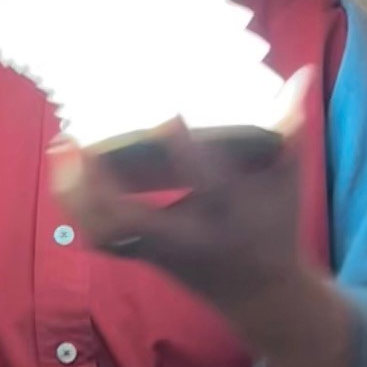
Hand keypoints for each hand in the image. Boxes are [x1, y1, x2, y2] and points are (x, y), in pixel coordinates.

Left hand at [50, 72, 352, 366]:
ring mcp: (159, 251)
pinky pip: (99, 237)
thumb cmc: (274, 226)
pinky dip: (78, 206)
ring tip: (61, 147)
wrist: (260, 295)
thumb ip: (291, 128)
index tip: (165, 114)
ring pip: (105, 233)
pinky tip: (65, 170)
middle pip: (130, 221)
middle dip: (97, 185)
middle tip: (75, 137)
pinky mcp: (140, 255)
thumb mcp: (289, 181)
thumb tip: (305, 72)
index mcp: (227, 215)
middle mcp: (187, 237)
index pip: (207, 183)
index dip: (185, 151)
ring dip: (77, 194)